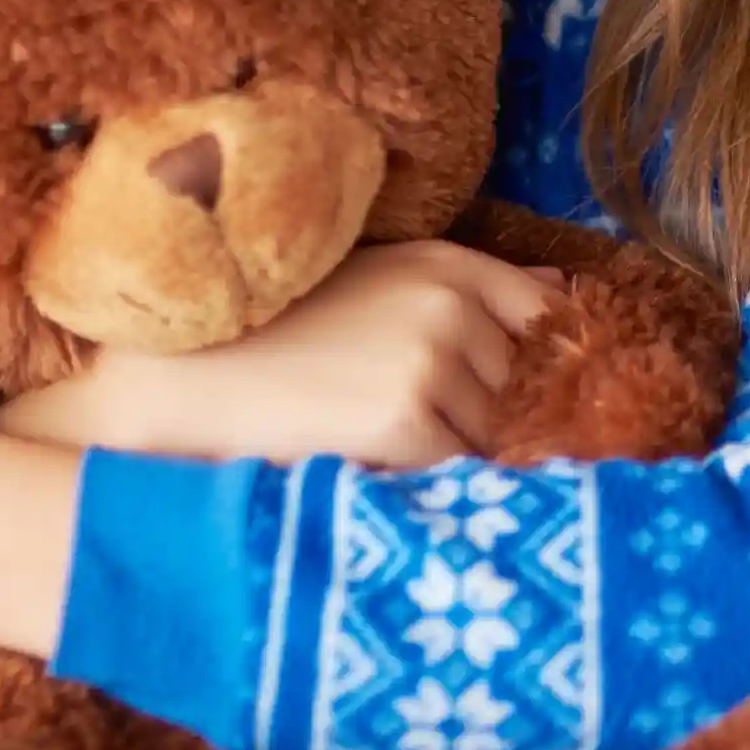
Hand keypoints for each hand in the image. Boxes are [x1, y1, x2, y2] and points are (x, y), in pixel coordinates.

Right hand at [0, 240, 563, 469]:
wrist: (183, 375)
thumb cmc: (279, 332)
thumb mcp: (380, 282)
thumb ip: (468, 290)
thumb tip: (566, 294)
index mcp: (448, 265)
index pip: (548, 317)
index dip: (548, 366)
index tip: (537, 399)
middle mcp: (451, 305)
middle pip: (529, 385)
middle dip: (509, 419)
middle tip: (455, 441)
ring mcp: (432, 361)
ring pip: (497, 434)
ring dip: (471, 457)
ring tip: (408, 458)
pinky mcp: (405, 420)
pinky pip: (459, 471)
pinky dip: (438, 484)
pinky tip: (391, 475)